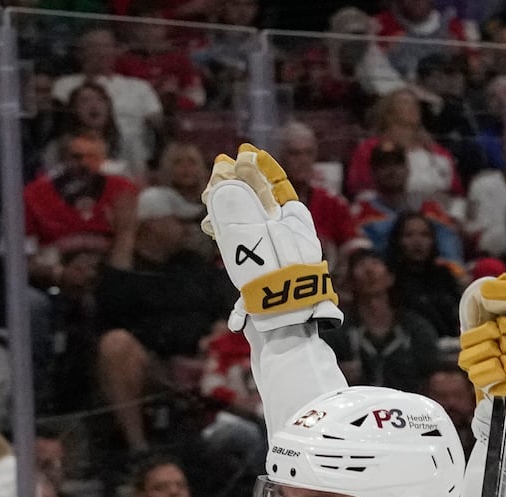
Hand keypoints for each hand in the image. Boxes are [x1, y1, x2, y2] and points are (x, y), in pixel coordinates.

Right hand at [203, 142, 339, 333]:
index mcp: (296, 230)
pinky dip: (225, 234)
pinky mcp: (258, 274)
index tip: (245, 154)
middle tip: (219, 171)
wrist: (285, 335)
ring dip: (227, 209)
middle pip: (260, 203)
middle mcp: (286, 240)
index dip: (262, 170)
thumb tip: (225, 184)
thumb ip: (242, 214)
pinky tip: (211, 227)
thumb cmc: (281, 289)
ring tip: (208, 201)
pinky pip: (240, 246)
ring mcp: (271, 257)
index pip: (279, 190)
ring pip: (247, 223)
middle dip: (238, 184)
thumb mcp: (261, 244)